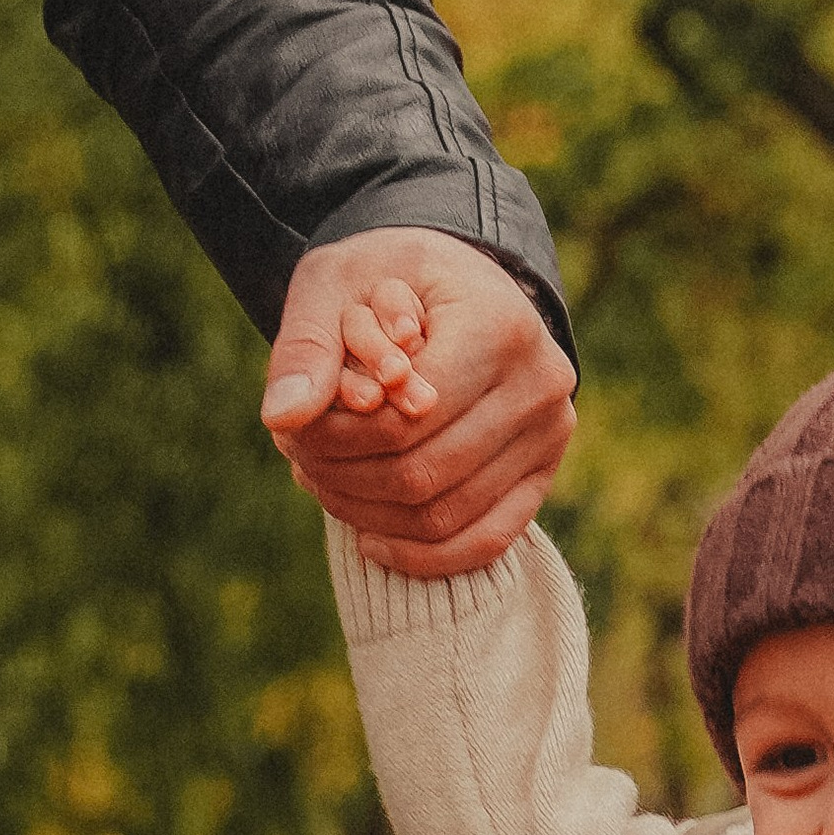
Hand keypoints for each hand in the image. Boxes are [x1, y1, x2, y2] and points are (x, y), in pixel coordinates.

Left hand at [264, 229, 577, 577]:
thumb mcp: (338, 283)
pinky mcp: (544, 475)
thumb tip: (282, 419)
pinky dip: (421, 557)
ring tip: (324, 487)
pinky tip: (370, 542)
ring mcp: (550, 436)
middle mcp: (540, 385)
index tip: (295, 433)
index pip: (407, 419)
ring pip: (446, 515)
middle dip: (348, 480)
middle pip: (424, 473)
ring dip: (371, 516)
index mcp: (499, 326)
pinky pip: (485, 542)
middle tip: (299, 464)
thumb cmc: (393, 277)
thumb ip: (307, 347)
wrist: (460, 285)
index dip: (340, 439)